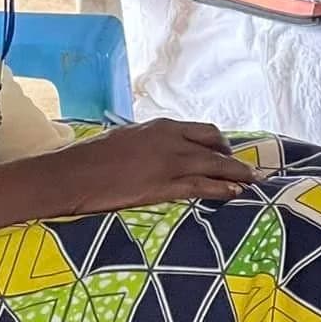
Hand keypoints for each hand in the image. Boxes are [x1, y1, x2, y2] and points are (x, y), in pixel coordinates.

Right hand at [0, 120, 262, 234]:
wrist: (69, 175)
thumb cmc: (89, 159)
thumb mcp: (124, 140)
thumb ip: (146, 142)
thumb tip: (154, 149)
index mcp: (160, 127)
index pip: (202, 130)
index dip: (218, 143)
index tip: (226, 153)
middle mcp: (170, 139)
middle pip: (215, 143)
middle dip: (231, 157)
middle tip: (241, 170)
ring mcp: (169, 161)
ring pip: (215, 165)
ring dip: (236, 174)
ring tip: (251, 182)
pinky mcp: (164, 185)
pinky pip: (203, 186)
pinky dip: (223, 189)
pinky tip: (235, 194)